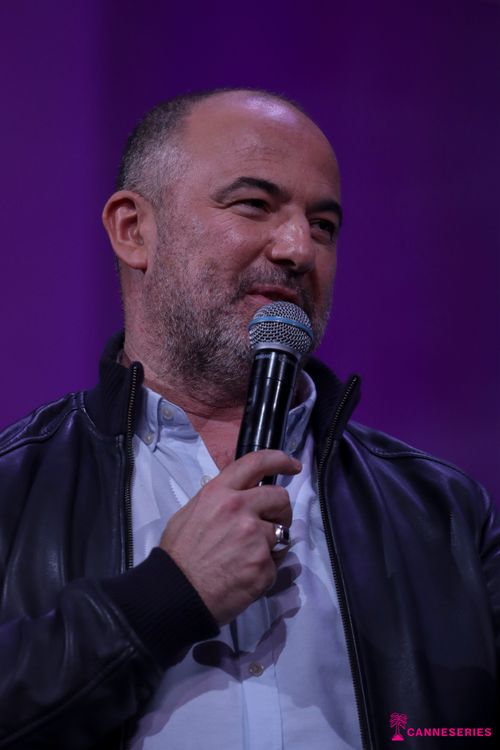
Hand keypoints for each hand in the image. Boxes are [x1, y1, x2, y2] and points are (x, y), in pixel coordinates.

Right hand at [160, 450, 300, 624]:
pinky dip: (265, 568)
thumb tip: (237, 496)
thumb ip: (218, 500)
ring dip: (272, 542)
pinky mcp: (264, 563)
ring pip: (281, 532)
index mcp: (219, 493)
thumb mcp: (190, 513)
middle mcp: (240, 508)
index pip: (256, 463)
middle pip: (280, 497)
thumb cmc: (179, 555)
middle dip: (280, 509)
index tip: (292, 465)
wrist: (178, 594)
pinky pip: (276, 561)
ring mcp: (255, 536)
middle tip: (271, 522)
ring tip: (249, 555)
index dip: (280, 459)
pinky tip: (245, 574)